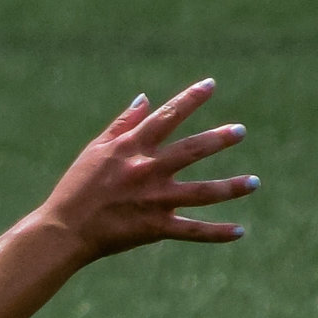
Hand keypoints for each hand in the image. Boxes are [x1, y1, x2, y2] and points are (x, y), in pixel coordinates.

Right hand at [39, 82, 254, 259]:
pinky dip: (216, 232)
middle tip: (240, 131)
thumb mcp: (95, 150)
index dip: (190, 99)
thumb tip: (145, 99)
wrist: (63, 230)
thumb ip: (122, 124)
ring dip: (231, 187)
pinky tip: (239, 231)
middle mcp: (148, 170)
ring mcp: (154, 199)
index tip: (211, 85)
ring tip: (254, 183)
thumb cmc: (76, 188)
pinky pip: (192, 231)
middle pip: (192, 150)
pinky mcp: (155, 227)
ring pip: (201, 192)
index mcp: (132, 147)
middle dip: (218, 140)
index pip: (167, 116)